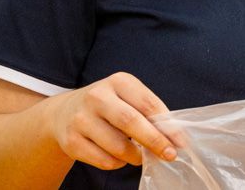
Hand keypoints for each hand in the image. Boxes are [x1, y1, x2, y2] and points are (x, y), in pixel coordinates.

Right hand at [44, 72, 175, 170]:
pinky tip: (119, 158)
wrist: (63, 113)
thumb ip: (149, 113)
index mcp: (118, 82)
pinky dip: (118, 163)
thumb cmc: (108, 106)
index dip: (168, 125)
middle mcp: (97, 97)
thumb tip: (174, 138)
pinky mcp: (71, 141)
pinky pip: (104, 160)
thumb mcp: (127, 97)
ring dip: (136, 156)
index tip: (181, 141)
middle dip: (155, 141)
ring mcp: (81, 119)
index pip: (148, 103)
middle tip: (170, 155)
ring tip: (140, 156)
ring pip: (118, 146)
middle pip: (131, 122)